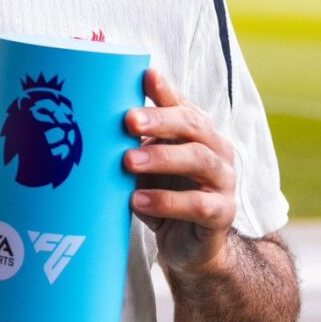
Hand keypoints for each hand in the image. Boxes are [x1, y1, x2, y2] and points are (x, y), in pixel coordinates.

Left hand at [124, 68, 236, 277]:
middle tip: (128, 121)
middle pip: (195, 126)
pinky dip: (166, 201)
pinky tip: (138, 200)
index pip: (183, 105)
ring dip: (162, 158)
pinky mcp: (222, 213)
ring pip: (200, 161)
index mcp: (199, 133)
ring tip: (128, 161)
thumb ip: (135, 142)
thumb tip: (97, 119)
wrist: (189, 246)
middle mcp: (217, 151)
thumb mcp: (147, 166)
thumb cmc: (165, 195)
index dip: (166, 91)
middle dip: (161, 120)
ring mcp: (223, 182)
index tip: (145, 75)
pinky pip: (198, 204)